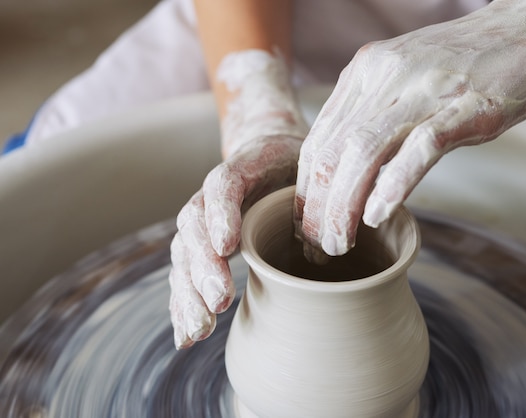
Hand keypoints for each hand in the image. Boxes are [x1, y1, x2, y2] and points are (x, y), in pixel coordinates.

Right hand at [169, 50, 307, 348]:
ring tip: (200, 329)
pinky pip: (185, 275)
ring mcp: (203, 221)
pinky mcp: (202, 246)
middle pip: (195, 226)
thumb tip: (334, 238)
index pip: (223, 186)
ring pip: (184, 254)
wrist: (268, 152)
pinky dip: (183, 306)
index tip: (229, 246)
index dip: (222, 215)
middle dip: (204, 267)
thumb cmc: (295, 165)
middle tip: (219, 300)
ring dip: (189, 294)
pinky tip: (187, 336)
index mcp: (242, 167)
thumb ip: (316, 191)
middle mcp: (212, 195)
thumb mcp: (311, 164)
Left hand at [294, 0, 525, 255]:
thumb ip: (373, 115)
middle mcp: (384, 76)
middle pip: (333, 151)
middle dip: (318, 207)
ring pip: (364, 152)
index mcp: (364, 72)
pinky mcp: (465, 106)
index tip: (306, 225)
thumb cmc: (464, 62)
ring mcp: (424, 90)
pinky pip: (418, 149)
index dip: (306, 189)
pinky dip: (393, 185)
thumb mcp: (403, 80)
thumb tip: (350, 169)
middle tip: (318, 247)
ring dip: (345, 205)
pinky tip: (378, 216)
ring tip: (339, 243)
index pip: (319, 140)